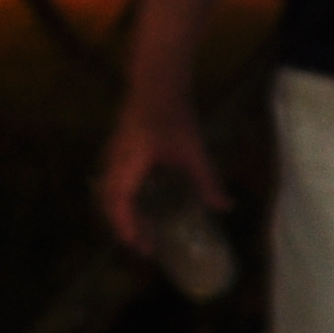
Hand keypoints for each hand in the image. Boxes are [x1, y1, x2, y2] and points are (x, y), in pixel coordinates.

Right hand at [96, 94, 228, 255]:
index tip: (138, 245)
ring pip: (109, 192)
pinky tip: (142, 204)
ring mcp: (113, 156)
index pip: (119, 201)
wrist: (156, 86)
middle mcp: (115, 163)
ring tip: (143, 230)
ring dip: (123, 214)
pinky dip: (123, 201)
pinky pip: (113, 183)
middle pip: (110, 201)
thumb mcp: (193, 151)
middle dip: (125, 226)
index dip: (126, 225)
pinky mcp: (118, 151)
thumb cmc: (173, 117)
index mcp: (129, 164)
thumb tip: (224, 208)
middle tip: (145, 246)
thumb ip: (206, 181)